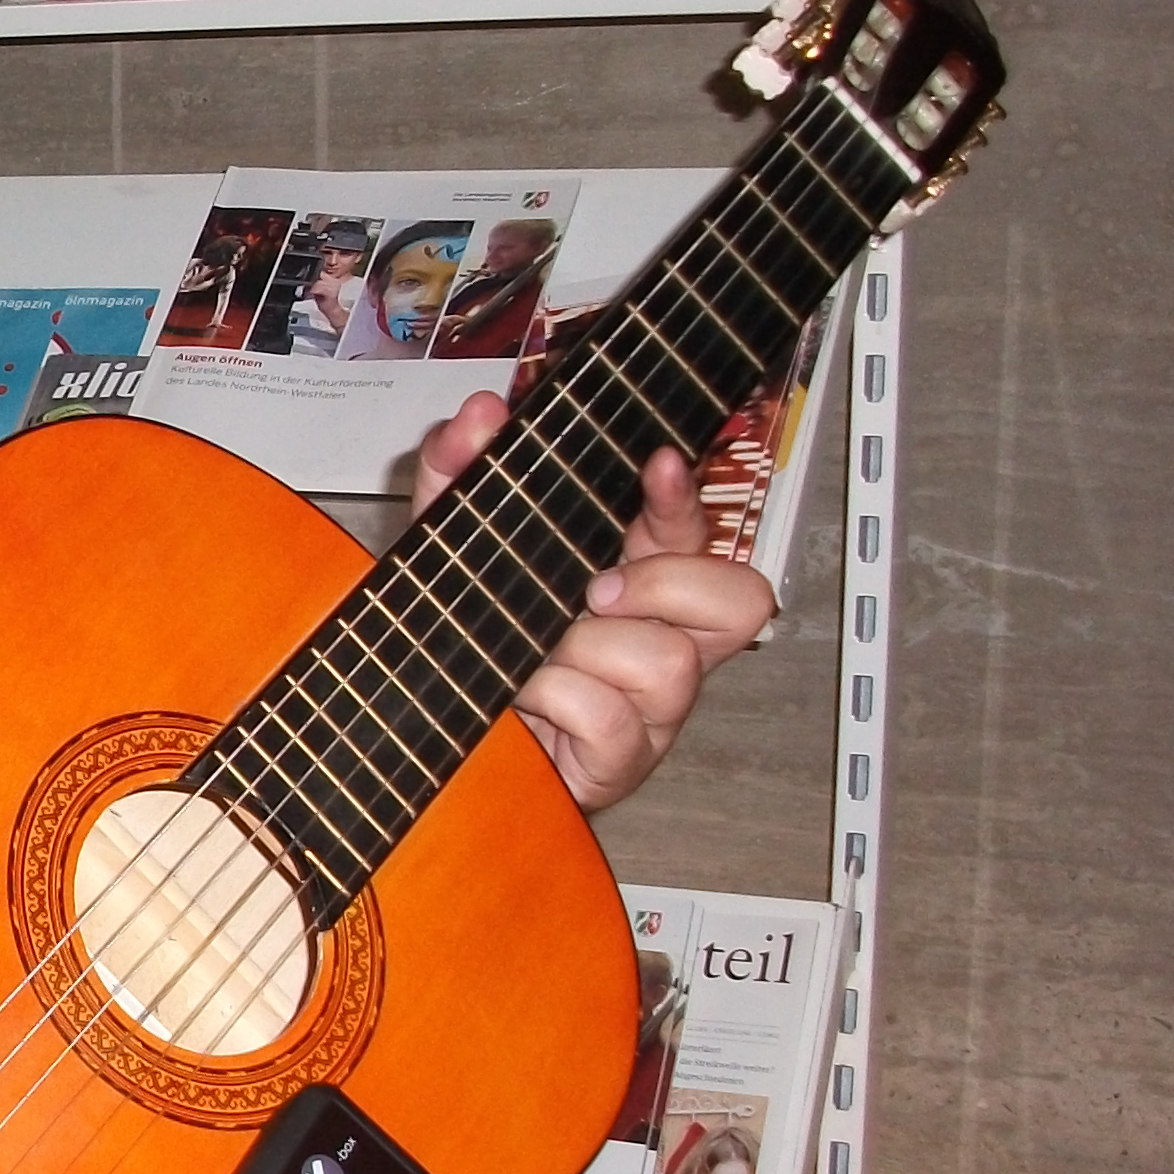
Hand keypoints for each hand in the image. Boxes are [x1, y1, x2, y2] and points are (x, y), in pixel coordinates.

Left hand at [413, 392, 773, 810]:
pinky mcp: (622, 757)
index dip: (684, 498)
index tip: (657, 465)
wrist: (432, 729)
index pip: (691, 527)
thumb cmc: (473, 637)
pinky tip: (525, 698)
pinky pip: (614, 721)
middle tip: (596, 591)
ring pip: (671, 664)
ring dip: (590, 652)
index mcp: (639, 574)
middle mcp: (661, 636)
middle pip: (741, 600)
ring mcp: (650, 703)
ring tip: (537, 654)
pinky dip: (560, 701)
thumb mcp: (456, 545)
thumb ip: (458, 474)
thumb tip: (479, 415)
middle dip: (668, 584)